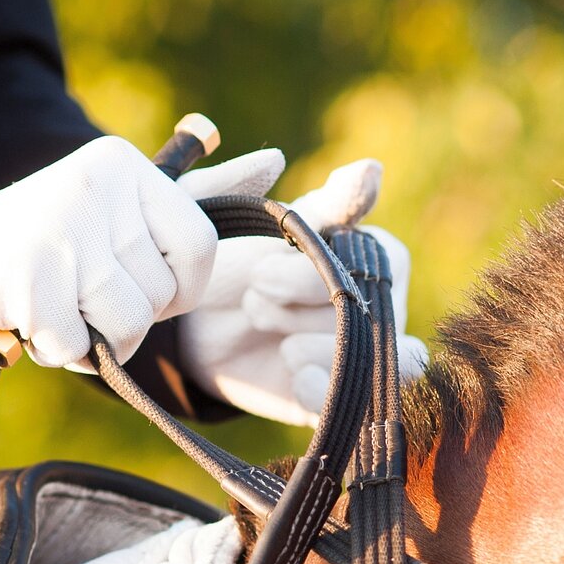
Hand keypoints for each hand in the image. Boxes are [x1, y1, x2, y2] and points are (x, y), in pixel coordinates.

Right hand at [0, 136, 282, 368]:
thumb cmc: (62, 239)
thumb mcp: (129, 207)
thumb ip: (201, 193)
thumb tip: (277, 161)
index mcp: (122, 165)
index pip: (198, 246)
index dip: (178, 287)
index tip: (143, 281)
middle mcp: (90, 188)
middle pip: (160, 294)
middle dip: (127, 315)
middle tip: (82, 290)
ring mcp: (55, 233)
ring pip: (127, 325)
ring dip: (96, 339)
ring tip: (61, 307)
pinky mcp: (22, 281)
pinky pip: (78, 348)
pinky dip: (58, 350)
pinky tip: (32, 319)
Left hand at [178, 159, 428, 425]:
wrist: (186, 328)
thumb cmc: (215, 260)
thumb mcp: (219, 216)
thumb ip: (250, 185)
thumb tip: (308, 164)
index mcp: (357, 246)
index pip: (377, 245)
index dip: (346, 236)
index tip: (322, 224)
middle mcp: (371, 298)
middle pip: (368, 296)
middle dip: (307, 286)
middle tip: (255, 284)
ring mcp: (359, 349)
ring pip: (367, 348)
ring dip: (310, 334)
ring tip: (258, 317)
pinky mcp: (338, 394)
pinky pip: (364, 398)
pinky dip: (326, 385)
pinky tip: (290, 371)